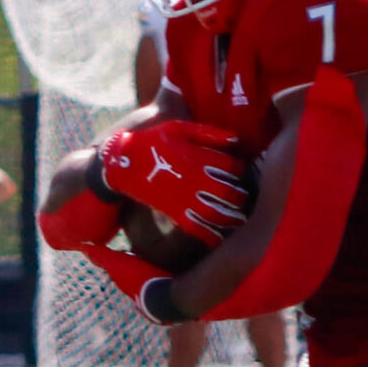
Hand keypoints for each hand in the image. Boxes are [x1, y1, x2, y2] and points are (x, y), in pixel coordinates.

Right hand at [99, 119, 250, 244]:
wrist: (123, 164)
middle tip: (244, 197)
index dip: (240, 170)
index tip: (241, 172)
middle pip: (231, 193)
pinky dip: (212, 235)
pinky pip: (199, 229)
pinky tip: (220, 237)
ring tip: (240, 219)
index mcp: (200, 158)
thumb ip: (208, 133)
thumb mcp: (179, 129)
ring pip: (219, 213)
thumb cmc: (153, 141)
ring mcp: (187, 199)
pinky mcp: (176, 213)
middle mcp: (197, 180)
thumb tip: (235, 139)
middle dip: (241, 196)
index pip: (233, 167)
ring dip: (233, 217)